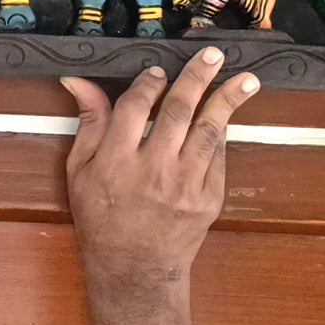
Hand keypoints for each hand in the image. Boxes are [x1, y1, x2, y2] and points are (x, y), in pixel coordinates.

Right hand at [62, 50, 260, 324]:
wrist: (134, 270)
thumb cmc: (101, 217)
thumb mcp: (79, 172)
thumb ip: (88, 123)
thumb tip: (78, 81)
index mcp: (115, 162)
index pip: (135, 108)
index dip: (147, 84)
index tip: (157, 70)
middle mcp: (152, 170)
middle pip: (177, 111)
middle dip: (196, 78)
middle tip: (214, 54)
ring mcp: (185, 185)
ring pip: (208, 131)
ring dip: (228, 101)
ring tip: (247, 79)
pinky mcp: (209, 198)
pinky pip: (218, 157)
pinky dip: (222, 133)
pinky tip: (229, 115)